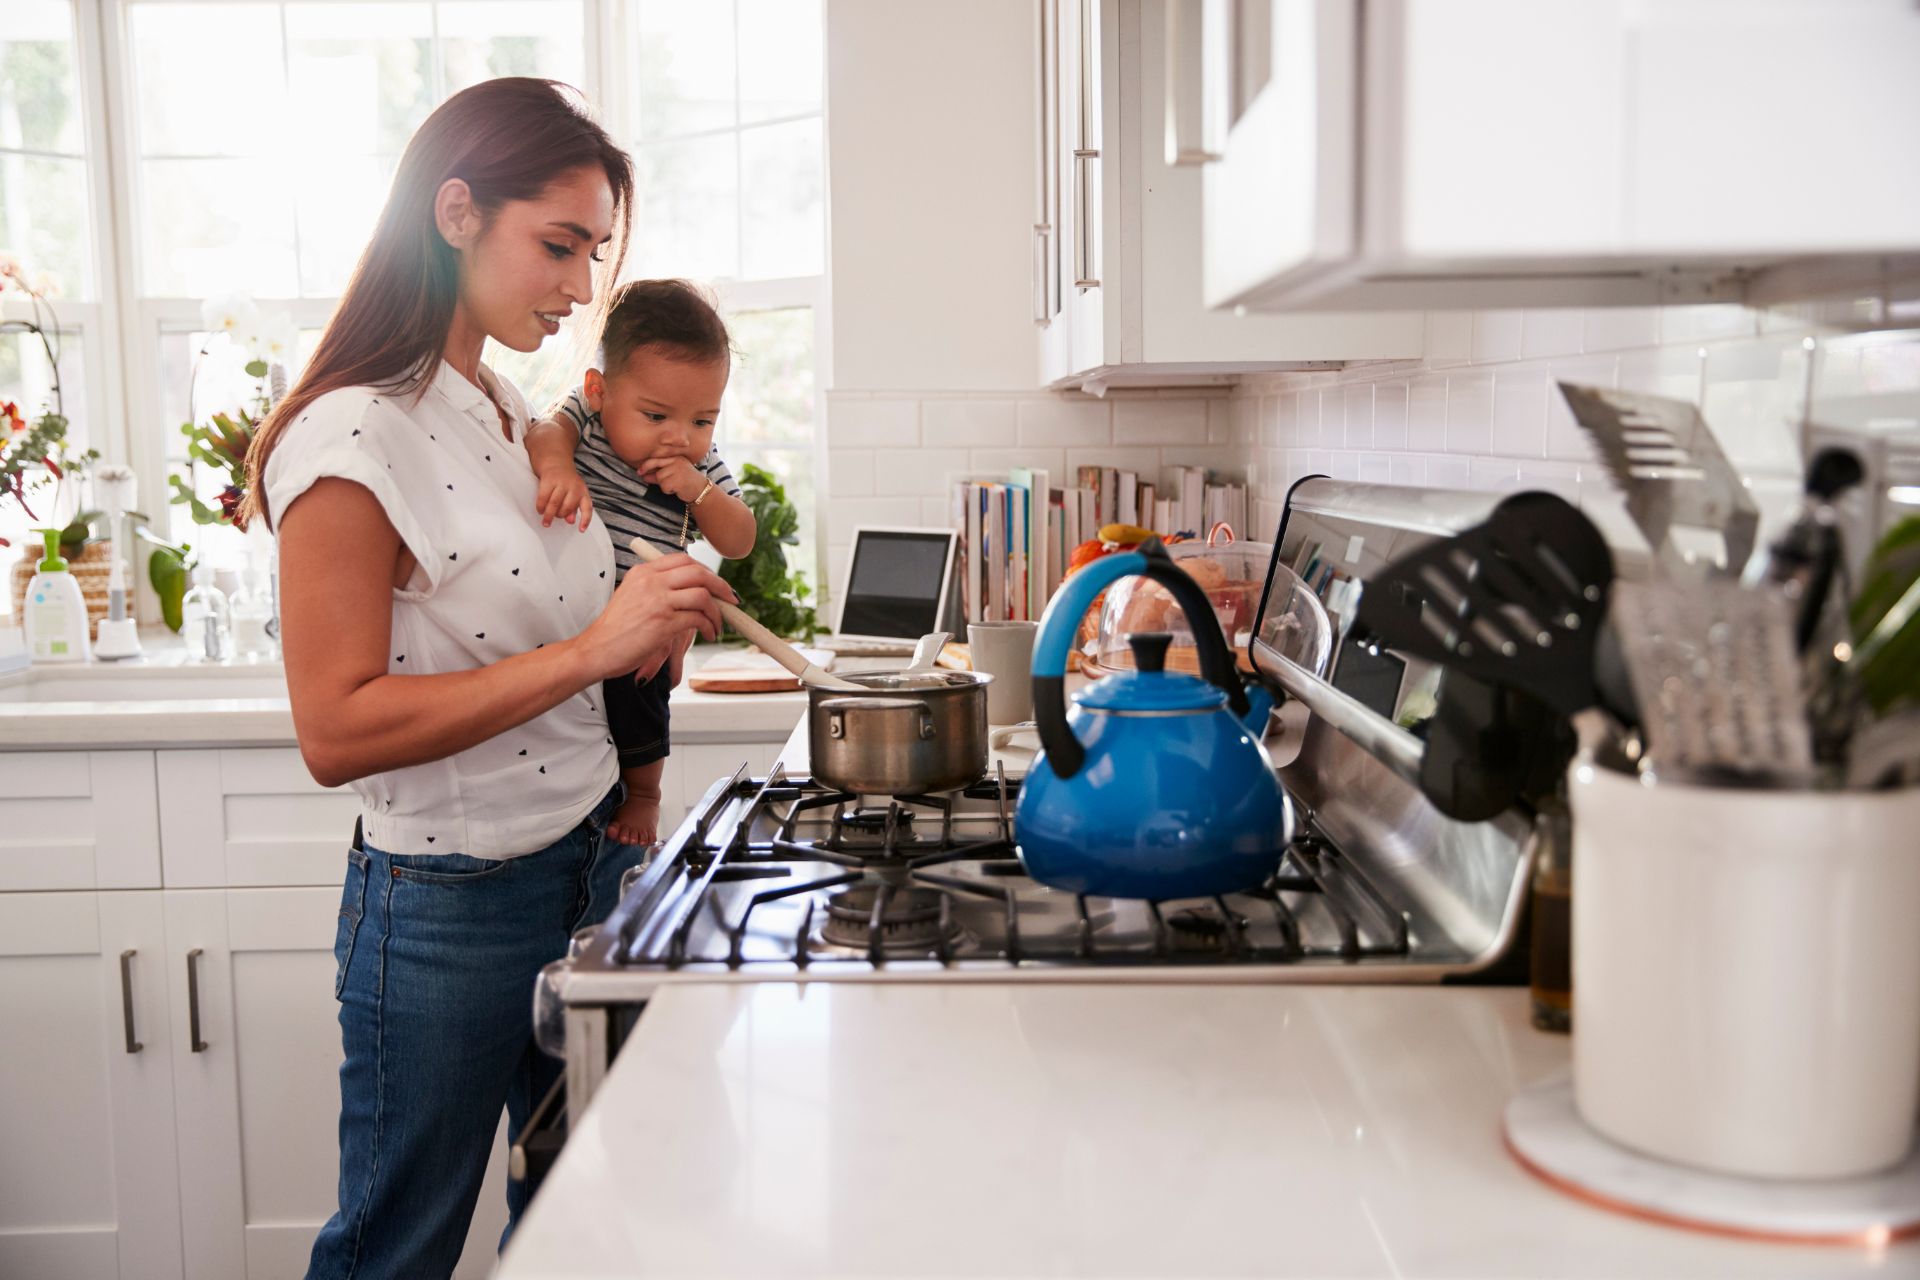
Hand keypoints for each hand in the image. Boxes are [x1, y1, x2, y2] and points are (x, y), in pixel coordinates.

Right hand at [535, 464, 592, 530]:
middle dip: (560, 515)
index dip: (585, 520)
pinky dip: (541, 506)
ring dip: (549, 515)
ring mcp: (561, 482)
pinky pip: (544, 497)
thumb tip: (570, 521)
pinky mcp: (549, 479)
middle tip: (555, 518)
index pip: (587, 507)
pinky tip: (540, 510)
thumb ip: (573, 508)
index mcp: (583, 491)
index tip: (581, 530)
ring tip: (546, 521)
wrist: (555, 460)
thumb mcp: (573, 493)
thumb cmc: (565, 481)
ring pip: (555, 503)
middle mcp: (574, 486)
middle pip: (567, 507)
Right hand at [574, 552, 733, 682]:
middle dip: (721, 587)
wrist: (596, 649)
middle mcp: (651, 582)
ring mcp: (658, 601)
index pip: (683, 560)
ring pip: (703, 595)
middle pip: (698, 573)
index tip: (716, 584)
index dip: (706, 571)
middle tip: (731, 600)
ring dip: (717, 612)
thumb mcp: (631, 596)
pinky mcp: (664, 622)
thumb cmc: (615, 629)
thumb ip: (656, 588)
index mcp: (643, 572)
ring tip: (717, 625)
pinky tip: (707, 634)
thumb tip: (690, 589)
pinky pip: (698, 618)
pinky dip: (709, 626)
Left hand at [637, 454, 705, 502]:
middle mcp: (677, 461)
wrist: (701, 490)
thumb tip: (643, 475)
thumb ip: (659, 473)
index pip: (658, 458)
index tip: (640, 470)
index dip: (646, 464)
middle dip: (649, 473)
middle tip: (641, 475)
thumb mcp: (673, 474)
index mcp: (676, 457)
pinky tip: (677, 490)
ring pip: (660, 478)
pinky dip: (668, 490)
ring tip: (674, 486)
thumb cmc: (686, 482)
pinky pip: (664, 486)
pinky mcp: (678, 479)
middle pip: (656, 466)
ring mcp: (678, 469)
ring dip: (664, 485)